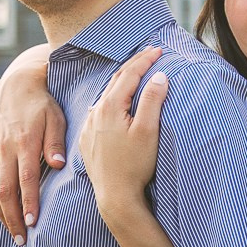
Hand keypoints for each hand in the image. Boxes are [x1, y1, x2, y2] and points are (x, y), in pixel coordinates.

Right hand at [0, 44, 64, 244]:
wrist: (16, 85)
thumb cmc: (43, 104)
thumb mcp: (56, 118)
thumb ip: (56, 142)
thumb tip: (58, 165)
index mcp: (24, 142)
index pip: (25, 178)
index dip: (28, 202)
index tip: (33, 223)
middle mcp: (4, 149)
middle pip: (4, 191)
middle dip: (12, 218)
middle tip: (22, 240)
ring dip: (1, 214)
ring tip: (12, 233)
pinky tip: (2, 214)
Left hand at [81, 48, 167, 217]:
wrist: (115, 196)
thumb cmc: (135, 165)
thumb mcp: (148, 131)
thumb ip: (152, 101)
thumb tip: (159, 76)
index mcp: (110, 107)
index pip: (129, 74)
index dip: (145, 59)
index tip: (158, 49)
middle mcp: (95, 113)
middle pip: (116, 81)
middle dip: (133, 66)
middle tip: (149, 54)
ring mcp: (88, 127)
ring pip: (105, 96)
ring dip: (121, 83)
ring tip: (134, 74)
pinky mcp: (87, 140)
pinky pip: (98, 112)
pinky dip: (110, 101)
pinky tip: (113, 103)